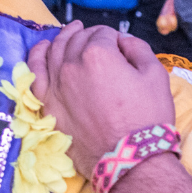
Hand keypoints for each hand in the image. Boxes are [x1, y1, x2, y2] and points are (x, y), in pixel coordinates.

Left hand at [28, 22, 175, 179]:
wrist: (130, 159)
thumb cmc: (147, 118)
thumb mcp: (156, 76)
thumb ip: (138, 48)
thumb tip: (123, 41)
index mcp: (99, 54)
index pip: (104, 33)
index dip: (115, 37)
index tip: (122, 47)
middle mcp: (72, 64)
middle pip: (78, 39)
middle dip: (90, 36)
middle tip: (101, 41)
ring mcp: (56, 85)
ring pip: (55, 50)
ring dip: (65, 38)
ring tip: (71, 33)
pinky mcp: (48, 104)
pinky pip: (35, 72)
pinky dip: (38, 56)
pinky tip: (44, 49)